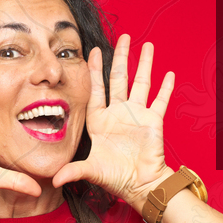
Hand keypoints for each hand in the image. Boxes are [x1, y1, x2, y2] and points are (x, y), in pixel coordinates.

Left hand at [51, 34, 175, 209]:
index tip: (92, 52)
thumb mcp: (90, 171)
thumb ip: (72, 171)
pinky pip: (159, 101)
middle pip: (119, 79)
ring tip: (148, 46)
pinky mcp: (153, 121)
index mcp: (100, 120)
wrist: (138, 185)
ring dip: (144, 65)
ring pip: (141, 83)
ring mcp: (136, 115)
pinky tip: (168, 74)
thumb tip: (54, 181)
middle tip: (124, 38)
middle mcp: (118, 113)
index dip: (94, 71)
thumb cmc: (114, 177)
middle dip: (121, 58)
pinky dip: (165, 88)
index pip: (96, 90)